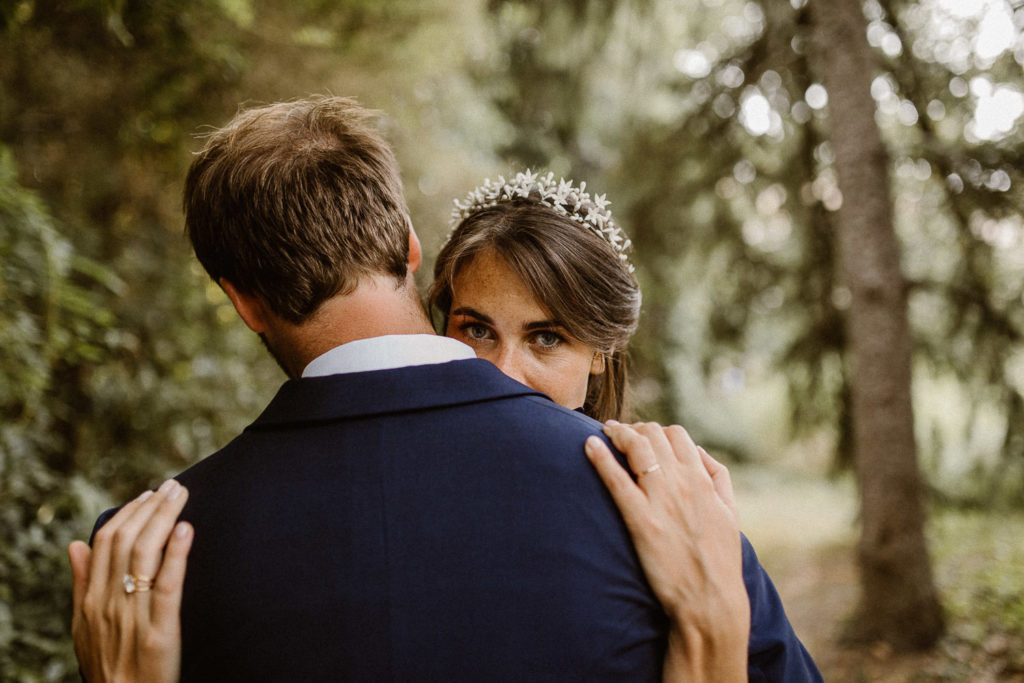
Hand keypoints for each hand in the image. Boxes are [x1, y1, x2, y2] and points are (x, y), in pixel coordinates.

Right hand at [68, 479, 192, 682]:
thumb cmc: (108, 666)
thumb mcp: (84, 626)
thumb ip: (82, 583)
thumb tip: (75, 544)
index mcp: (92, 599)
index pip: (106, 544)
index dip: (126, 515)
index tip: (146, 495)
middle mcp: (110, 603)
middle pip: (126, 542)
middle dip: (150, 509)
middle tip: (172, 486)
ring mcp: (133, 616)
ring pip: (146, 556)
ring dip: (164, 519)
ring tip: (180, 496)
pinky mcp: (159, 631)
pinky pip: (167, 587)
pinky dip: (177, 555)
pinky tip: (186, 530)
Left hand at [585, 422, 748, 682]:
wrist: (710, 599)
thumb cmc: (720, 559)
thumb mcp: (730, 512)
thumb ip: (718, 477)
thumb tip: (698, 451)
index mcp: (702, 480)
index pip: (676, 435)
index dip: (655, 430)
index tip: (641, 434)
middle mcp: (682, 483)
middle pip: (653, 436)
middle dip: (633, 428)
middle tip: (617, 432)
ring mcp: (661, 500)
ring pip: (636, 449)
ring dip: (617, 434)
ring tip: (603, 432)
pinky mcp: (642, 521)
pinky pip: (617, 481)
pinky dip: (601, 459)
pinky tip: (588, 446)